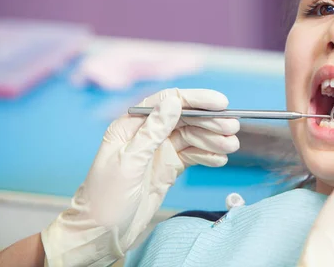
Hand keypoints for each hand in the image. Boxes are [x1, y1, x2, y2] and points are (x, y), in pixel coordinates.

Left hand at [41, 88, 239, 266]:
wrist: (101, 234)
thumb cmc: (105, 198)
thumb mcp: (129, 162)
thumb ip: (152, 131)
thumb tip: (173, 101)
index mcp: (132, 125)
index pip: (168, 102)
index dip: (196, 100)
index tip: (220, 104)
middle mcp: (147, 134)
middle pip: (185, 119)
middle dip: (210, 122)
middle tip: (232, 129)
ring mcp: (159, 151)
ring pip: (192, 138)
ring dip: (213, 140)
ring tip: (231, 146)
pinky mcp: (168, 168)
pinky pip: (192, 156)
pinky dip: (207, 156)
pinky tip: (220, 159)